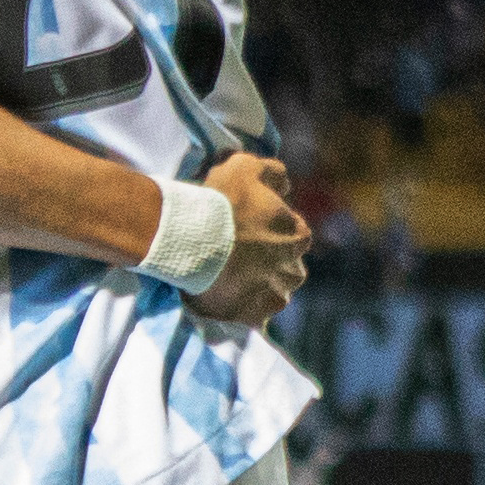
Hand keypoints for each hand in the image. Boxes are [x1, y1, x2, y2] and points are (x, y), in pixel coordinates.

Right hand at [190, 153, 310, 324]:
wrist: (188, 238)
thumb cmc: (219, 201)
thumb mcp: (246, 167)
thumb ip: (273, 172)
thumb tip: (286, 186)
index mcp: (297, 234)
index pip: (295, 234)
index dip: (272, 232)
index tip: (251, 231)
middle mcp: (293, 268)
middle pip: (289, 268)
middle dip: (273, 264)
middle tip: (243, 257)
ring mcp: (273, 295)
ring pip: (277, 294)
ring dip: (263, 287)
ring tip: (236, 280)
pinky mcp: (251, 316)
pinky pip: (257, 316)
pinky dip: (248, 308)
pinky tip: (230, 297)